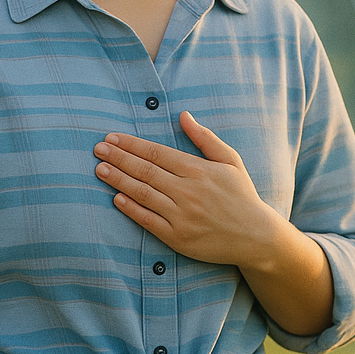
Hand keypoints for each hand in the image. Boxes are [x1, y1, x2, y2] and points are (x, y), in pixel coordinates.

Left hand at [93, 111, 277, 267]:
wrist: (256, 236)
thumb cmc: (241, 195)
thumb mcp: (229, 161)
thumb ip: (204, 138)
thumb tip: (183, 115)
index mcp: (198, 170)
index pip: (156, 153)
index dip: (131, 144)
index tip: (112, 138)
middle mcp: (188, 192)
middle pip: (145, 171)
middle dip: (119, 158)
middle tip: (98, 149)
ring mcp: (182, 216)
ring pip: (143, 194)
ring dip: (119, 180)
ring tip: (100, 169)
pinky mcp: (178, 238)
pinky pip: (149, 221)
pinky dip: (131, 209)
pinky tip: (116, 198)